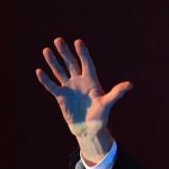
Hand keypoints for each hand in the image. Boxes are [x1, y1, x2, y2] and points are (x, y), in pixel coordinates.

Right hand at [35, 37, 131, 162]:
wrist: (89, 129)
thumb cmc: (100, 116)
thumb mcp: (107, 103)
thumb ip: (116, 93)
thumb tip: (130, 85)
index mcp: (91, 80)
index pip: (86, 63)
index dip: (82, 53)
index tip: (78, 42)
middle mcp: (79, 81)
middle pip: (71, 63)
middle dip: (65, 52)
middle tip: (58, 40)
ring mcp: (69, 88)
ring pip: (60, 71)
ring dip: (53, 61)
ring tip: (46, 50)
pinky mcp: (61, 96)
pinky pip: (52, 86)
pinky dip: (45, 80)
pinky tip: (39, 71)